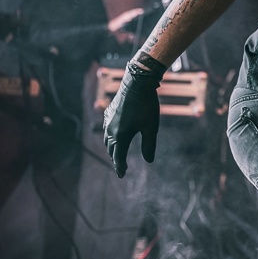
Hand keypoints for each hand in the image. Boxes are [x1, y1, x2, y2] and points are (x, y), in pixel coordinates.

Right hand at [103, 62, 161, 177]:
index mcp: (121, 136)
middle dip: (116, 158)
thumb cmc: (146, 105)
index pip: (119, 156)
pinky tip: (115, 136)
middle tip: (121, 167)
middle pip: (111, 149)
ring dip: (112, 148)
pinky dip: (110, 137)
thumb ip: (149, 145)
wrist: (136, 83)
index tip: (122, 175)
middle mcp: (111, 130)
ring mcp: (108, 120)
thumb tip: (149, 161)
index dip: (120, 167)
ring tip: (118, 153)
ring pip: (107, 139)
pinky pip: (106, 129)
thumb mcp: (151, 127)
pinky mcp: (108, 113)